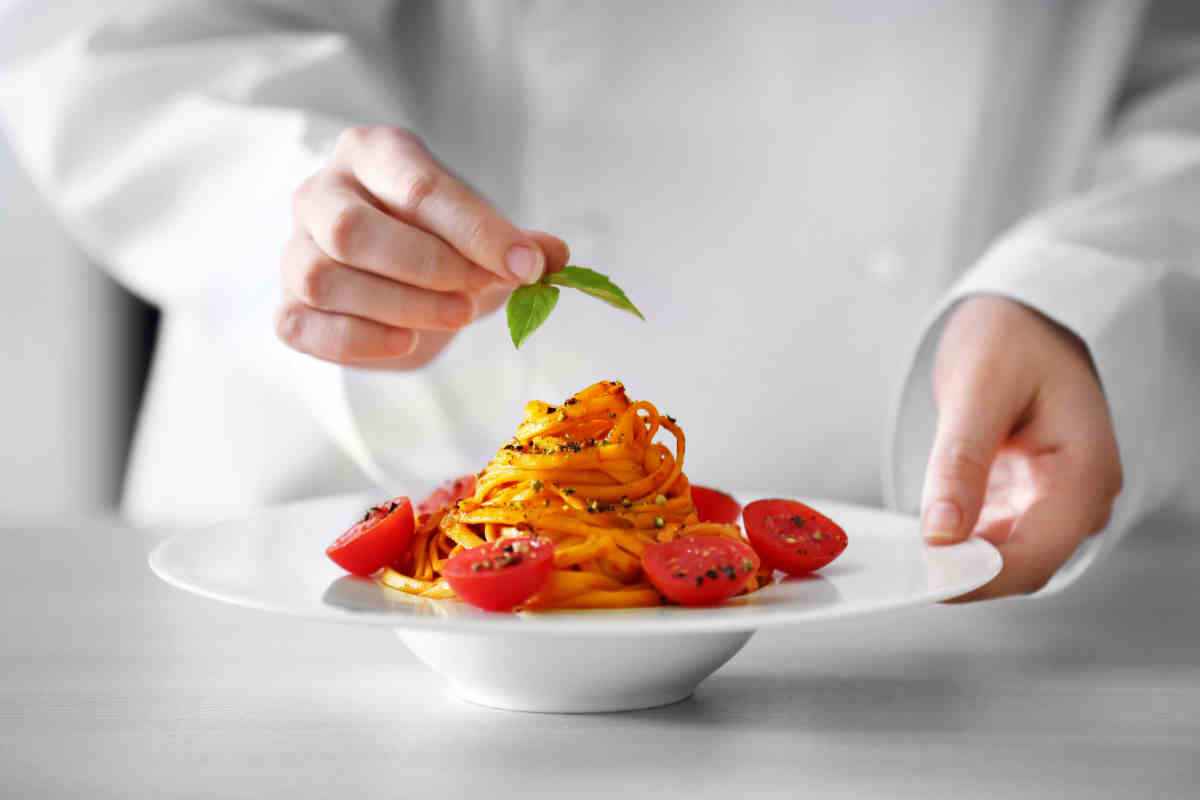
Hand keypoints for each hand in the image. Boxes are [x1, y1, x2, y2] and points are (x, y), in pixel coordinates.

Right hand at [276, 126, 568, 368]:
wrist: (394, 283)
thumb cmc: (439, 245)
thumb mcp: (482, 238)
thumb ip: (517, 245)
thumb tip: (555, 257)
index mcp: (372, 153)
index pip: (418, 188)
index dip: (477, 231)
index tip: (526, 266)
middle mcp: (320, 192)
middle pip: (352, 229)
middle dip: (427, 269)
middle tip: (476, 298)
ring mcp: (294, 249)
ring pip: (325, 278)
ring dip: (400, 306)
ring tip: (454, 318)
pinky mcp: (286, 306)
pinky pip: (303, 325)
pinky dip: (359, 340)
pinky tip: (405, 341)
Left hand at [921, 296, 1122, 600]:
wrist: (1024, 316)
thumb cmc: (1010, 338)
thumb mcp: (978, 389)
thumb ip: (961, 463)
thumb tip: (940, 533)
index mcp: (1084, 473)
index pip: (1034, 557)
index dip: (977, 579)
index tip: (922, 581)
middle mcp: (1079, 499)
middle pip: (1020, 568)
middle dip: (961, 575)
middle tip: (896, 572)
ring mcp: (1055, 502)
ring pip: (1004, 559)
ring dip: (954, 562)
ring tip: (898, 557)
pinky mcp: (1027, 499)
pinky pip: (992, 538)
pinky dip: (956, 542)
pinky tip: (917, 538)